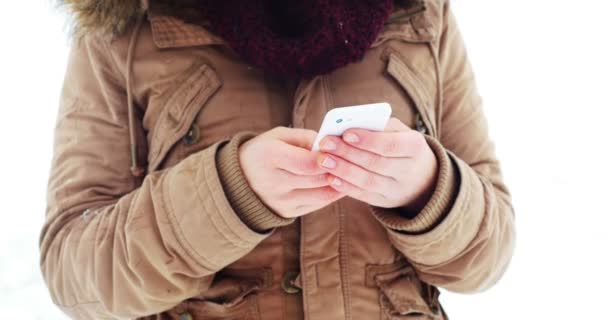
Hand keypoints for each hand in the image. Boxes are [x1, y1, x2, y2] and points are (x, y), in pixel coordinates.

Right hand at [239, 127, 345, 218]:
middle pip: (317, 179)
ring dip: (339, 183)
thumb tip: (332, 145)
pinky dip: (331, 194)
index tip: (341, 150)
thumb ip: (306, 137)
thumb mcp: (279, 135)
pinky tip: (338, 183)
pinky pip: (317, 204)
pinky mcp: (286, 213)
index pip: (308, 163)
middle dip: (338, 169)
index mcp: (269, 157)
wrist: (239, 179)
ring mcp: (280, 201)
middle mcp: (273, 182)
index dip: (328, 158)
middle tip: (354, 160)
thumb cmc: (264, 150)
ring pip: (321, 194)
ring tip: (350, 171)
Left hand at [316, 118, 437, 210]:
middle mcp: (409, 170)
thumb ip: (377, 126)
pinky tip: (330, 178)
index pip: (390, 144)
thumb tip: (348, 125)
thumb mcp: (398, 131)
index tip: (346, 133)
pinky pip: (364, 195)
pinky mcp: (385, 201)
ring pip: (368, 181)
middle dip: (348, 153)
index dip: (368, 140)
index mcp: (415, 147)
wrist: (421, 178)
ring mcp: (397, 189)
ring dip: (343, 170)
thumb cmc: (401, 145)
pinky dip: (346, 187)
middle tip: (325, 144)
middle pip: (376, 163)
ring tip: (324, 160)